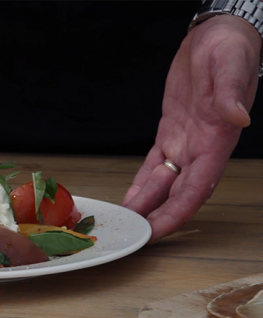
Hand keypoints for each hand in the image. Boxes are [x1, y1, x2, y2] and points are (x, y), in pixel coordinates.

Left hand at [122, 15, 260, 242]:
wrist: (216, 36)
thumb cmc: (229, 49)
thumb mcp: (230, 64)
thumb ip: (231, 92)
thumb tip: (238, 117)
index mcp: (216, 140)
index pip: (196, 188)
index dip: (177, 214)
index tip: (157, 232)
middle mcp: (201, 148)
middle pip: (177, 194)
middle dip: (157, 218)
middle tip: (133, 236)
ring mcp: (185, 143)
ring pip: (163, 183)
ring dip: (145, 204)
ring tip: (125, 221)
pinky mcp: (170, 133)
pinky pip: (153, 165)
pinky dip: (141, 183)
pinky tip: (131, 198)